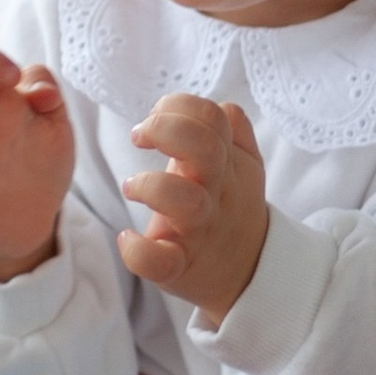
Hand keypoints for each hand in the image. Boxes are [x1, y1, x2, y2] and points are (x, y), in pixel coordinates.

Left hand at [121, 94, 268, 319]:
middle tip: (140, 136)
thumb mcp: (244, 163)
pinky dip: (139, 251)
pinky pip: (160, 262)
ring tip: (131, 186)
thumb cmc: (232, 204)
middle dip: (166, 129)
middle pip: (205, 147)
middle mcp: (216, 191)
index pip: (214, 117)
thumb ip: (234, 129)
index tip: (154, 117)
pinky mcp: (180, 266)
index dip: (180, 106)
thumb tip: (219, 106)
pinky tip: (127, 238)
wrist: (248, 267)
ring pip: (187, 202)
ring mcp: (200, 230)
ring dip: (153, 186)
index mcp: (226, 162)